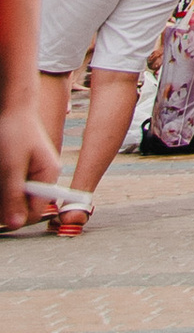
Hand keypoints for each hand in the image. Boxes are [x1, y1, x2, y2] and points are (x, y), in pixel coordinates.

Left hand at [0, 105, 67, 235]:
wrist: (11, 107)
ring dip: (2, 192)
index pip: (36, 212)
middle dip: (5, 202)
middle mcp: (42, 178)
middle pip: (23, 207)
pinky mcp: (19, 172)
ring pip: (13, 198)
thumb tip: (15, 225)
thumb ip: (14, 195)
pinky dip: (1, 184)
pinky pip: (9, 187)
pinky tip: (1, 172)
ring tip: (0, 172)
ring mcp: (30, 175)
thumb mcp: (11, 166)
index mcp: (48, 176)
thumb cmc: (14, 131)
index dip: (16, 216)